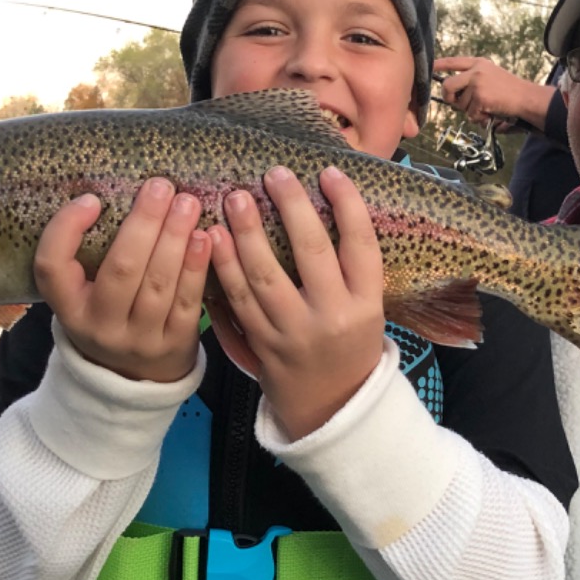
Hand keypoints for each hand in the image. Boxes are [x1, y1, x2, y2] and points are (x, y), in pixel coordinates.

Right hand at [34, 180, 210, 381]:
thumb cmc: (108, 315)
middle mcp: (99, 326)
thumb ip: (89, 254)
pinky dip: (197, 267)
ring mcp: (139, 339)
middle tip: (160, 186)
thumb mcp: (83, 294)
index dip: (66, 230)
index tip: (91, 199)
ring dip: (175, 239)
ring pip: (157, 285)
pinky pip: (187, 302)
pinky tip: (205, 238)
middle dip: (143, 224)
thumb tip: (111, 190)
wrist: (132, 378)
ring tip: (187, 203)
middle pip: (120, 271)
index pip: (51, 267)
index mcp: (68, 307)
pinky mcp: (174, 344)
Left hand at [206, 166, 385, 439]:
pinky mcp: (262, 346)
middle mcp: (333, 318)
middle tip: (274, 174)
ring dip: (247, 234)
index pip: (361, 245)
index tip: (329, 172)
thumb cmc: (350, 343)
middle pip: (312, 253)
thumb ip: (350, 265)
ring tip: (235, 200)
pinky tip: (213, 240)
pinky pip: (238, 303)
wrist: (332, 407)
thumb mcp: (367, 308)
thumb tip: (330, 197)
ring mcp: (294, 334)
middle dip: (291, 208)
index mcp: (366, 304)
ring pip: (265, 277)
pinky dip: (223, 269)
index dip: (347, 205)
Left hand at [433, 56, 553, 127]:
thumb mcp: (490, 76)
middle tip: (455, 103)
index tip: (430, 68)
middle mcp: (476, 71)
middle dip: (449, 98)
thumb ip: (472, 79)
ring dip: (471, 111)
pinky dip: (479, 117)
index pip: (454, 62)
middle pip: (448, 85)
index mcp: (478, 63)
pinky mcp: (480, 97)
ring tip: (487, 106)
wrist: (526, 98)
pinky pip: (470, 113)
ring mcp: (477, 83)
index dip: (440, 65)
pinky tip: (490, 112)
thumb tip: (452, 94)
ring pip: (460, 104)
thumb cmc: (510, 90)